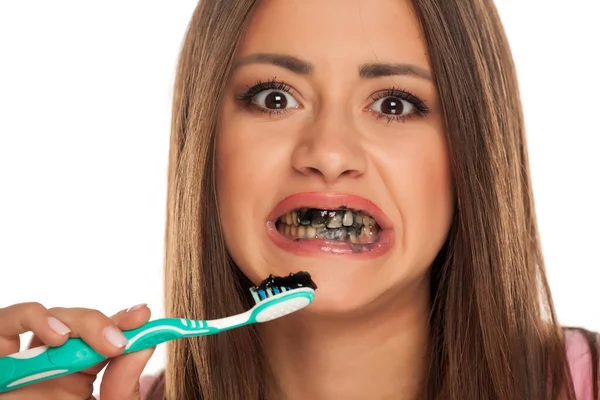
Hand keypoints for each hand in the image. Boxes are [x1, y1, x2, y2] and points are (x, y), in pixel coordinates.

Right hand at [0, 302, 154, 399]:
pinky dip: (31, 318)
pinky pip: (4, 325)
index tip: (143, 316)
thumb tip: (143, 345)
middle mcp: (48, 365)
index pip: (101, 336)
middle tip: (118, 341)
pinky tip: (56, 337)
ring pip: (42, 317)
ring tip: (82, 339)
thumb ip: (123, 387)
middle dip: (97, 322)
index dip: (122, 321)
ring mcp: (20, 364)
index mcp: (77, 374)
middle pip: (73, 322)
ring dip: (66, 319)